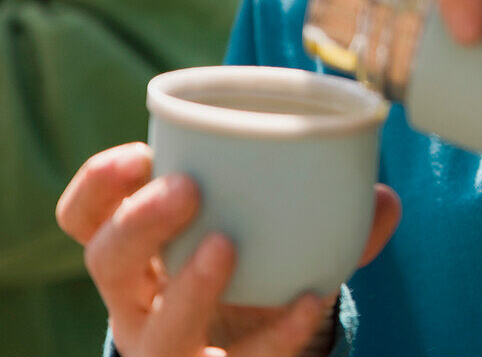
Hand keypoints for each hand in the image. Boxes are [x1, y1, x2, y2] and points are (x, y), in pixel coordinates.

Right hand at [56, 143, 400, 356]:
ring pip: (153, 328)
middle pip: (106, 263)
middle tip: (186, 187)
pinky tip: (309, 300)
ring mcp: (167, 346)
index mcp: (137, 251)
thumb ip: (327, 212)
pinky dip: (277, 333)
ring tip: (226, 246)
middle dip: (138, 222)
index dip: (98, 186)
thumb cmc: (252, 271)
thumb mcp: (267, 235)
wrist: (254, 348)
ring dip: (187, 287)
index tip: (139, 154)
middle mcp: (137, 301)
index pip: (86, 218)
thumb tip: (386, 198)